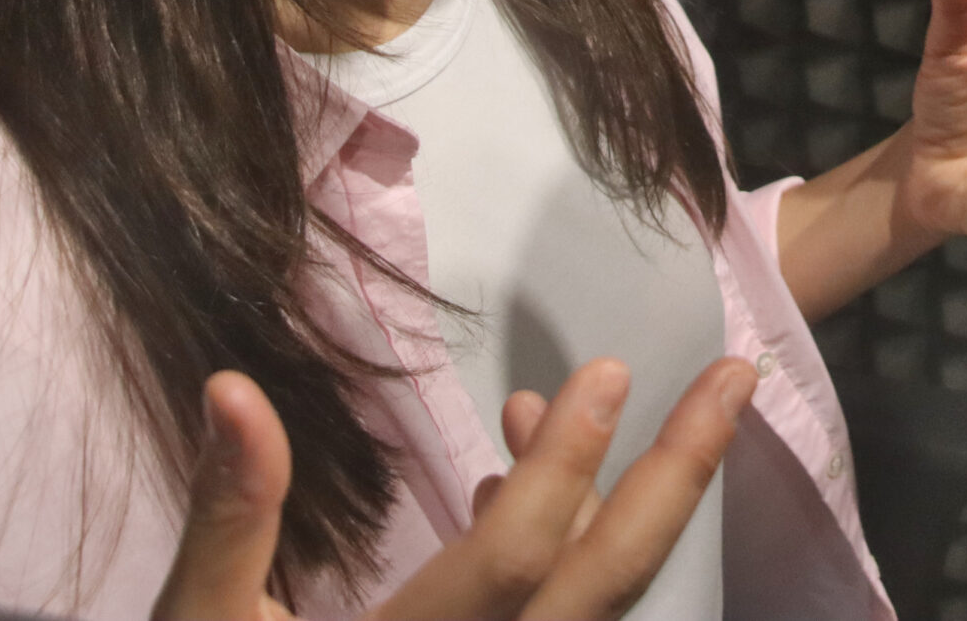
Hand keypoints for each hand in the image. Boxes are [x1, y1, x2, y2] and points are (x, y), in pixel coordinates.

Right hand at [151, 356, 756, 620]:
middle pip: (605, 588)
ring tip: (593, 401)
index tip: (612, 371)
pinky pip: (561, 620)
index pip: (515, 563)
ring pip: (598, 604)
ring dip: (619, 501)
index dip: (565, 467)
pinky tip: (513, 486)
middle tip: (734, 377)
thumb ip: (231, 515)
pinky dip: (568, 550)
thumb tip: (232, 388)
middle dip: (678, 478)